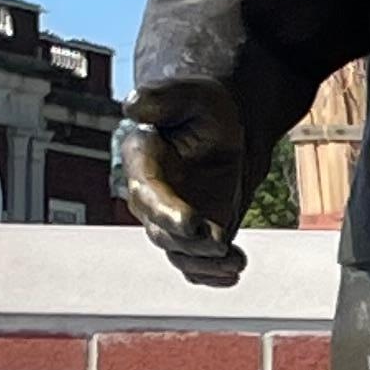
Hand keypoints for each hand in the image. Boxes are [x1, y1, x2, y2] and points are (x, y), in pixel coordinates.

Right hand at [116, 79, 251, 281]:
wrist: (225, 130)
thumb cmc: (205, 109)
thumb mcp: (191, 94)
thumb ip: (163, 97)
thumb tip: (134, 105)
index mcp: (143, 159)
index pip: (147, 191)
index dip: (166, 211)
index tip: (191, 223)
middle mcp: (150, 195)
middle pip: (161, 230)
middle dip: (189, 243)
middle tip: (219, 243)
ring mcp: (170, 218)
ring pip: (178, 252)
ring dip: (204, 263)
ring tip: (236, 262)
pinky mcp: (191, 235)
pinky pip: (194, 263)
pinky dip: (211, 275)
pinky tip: (232, 274)